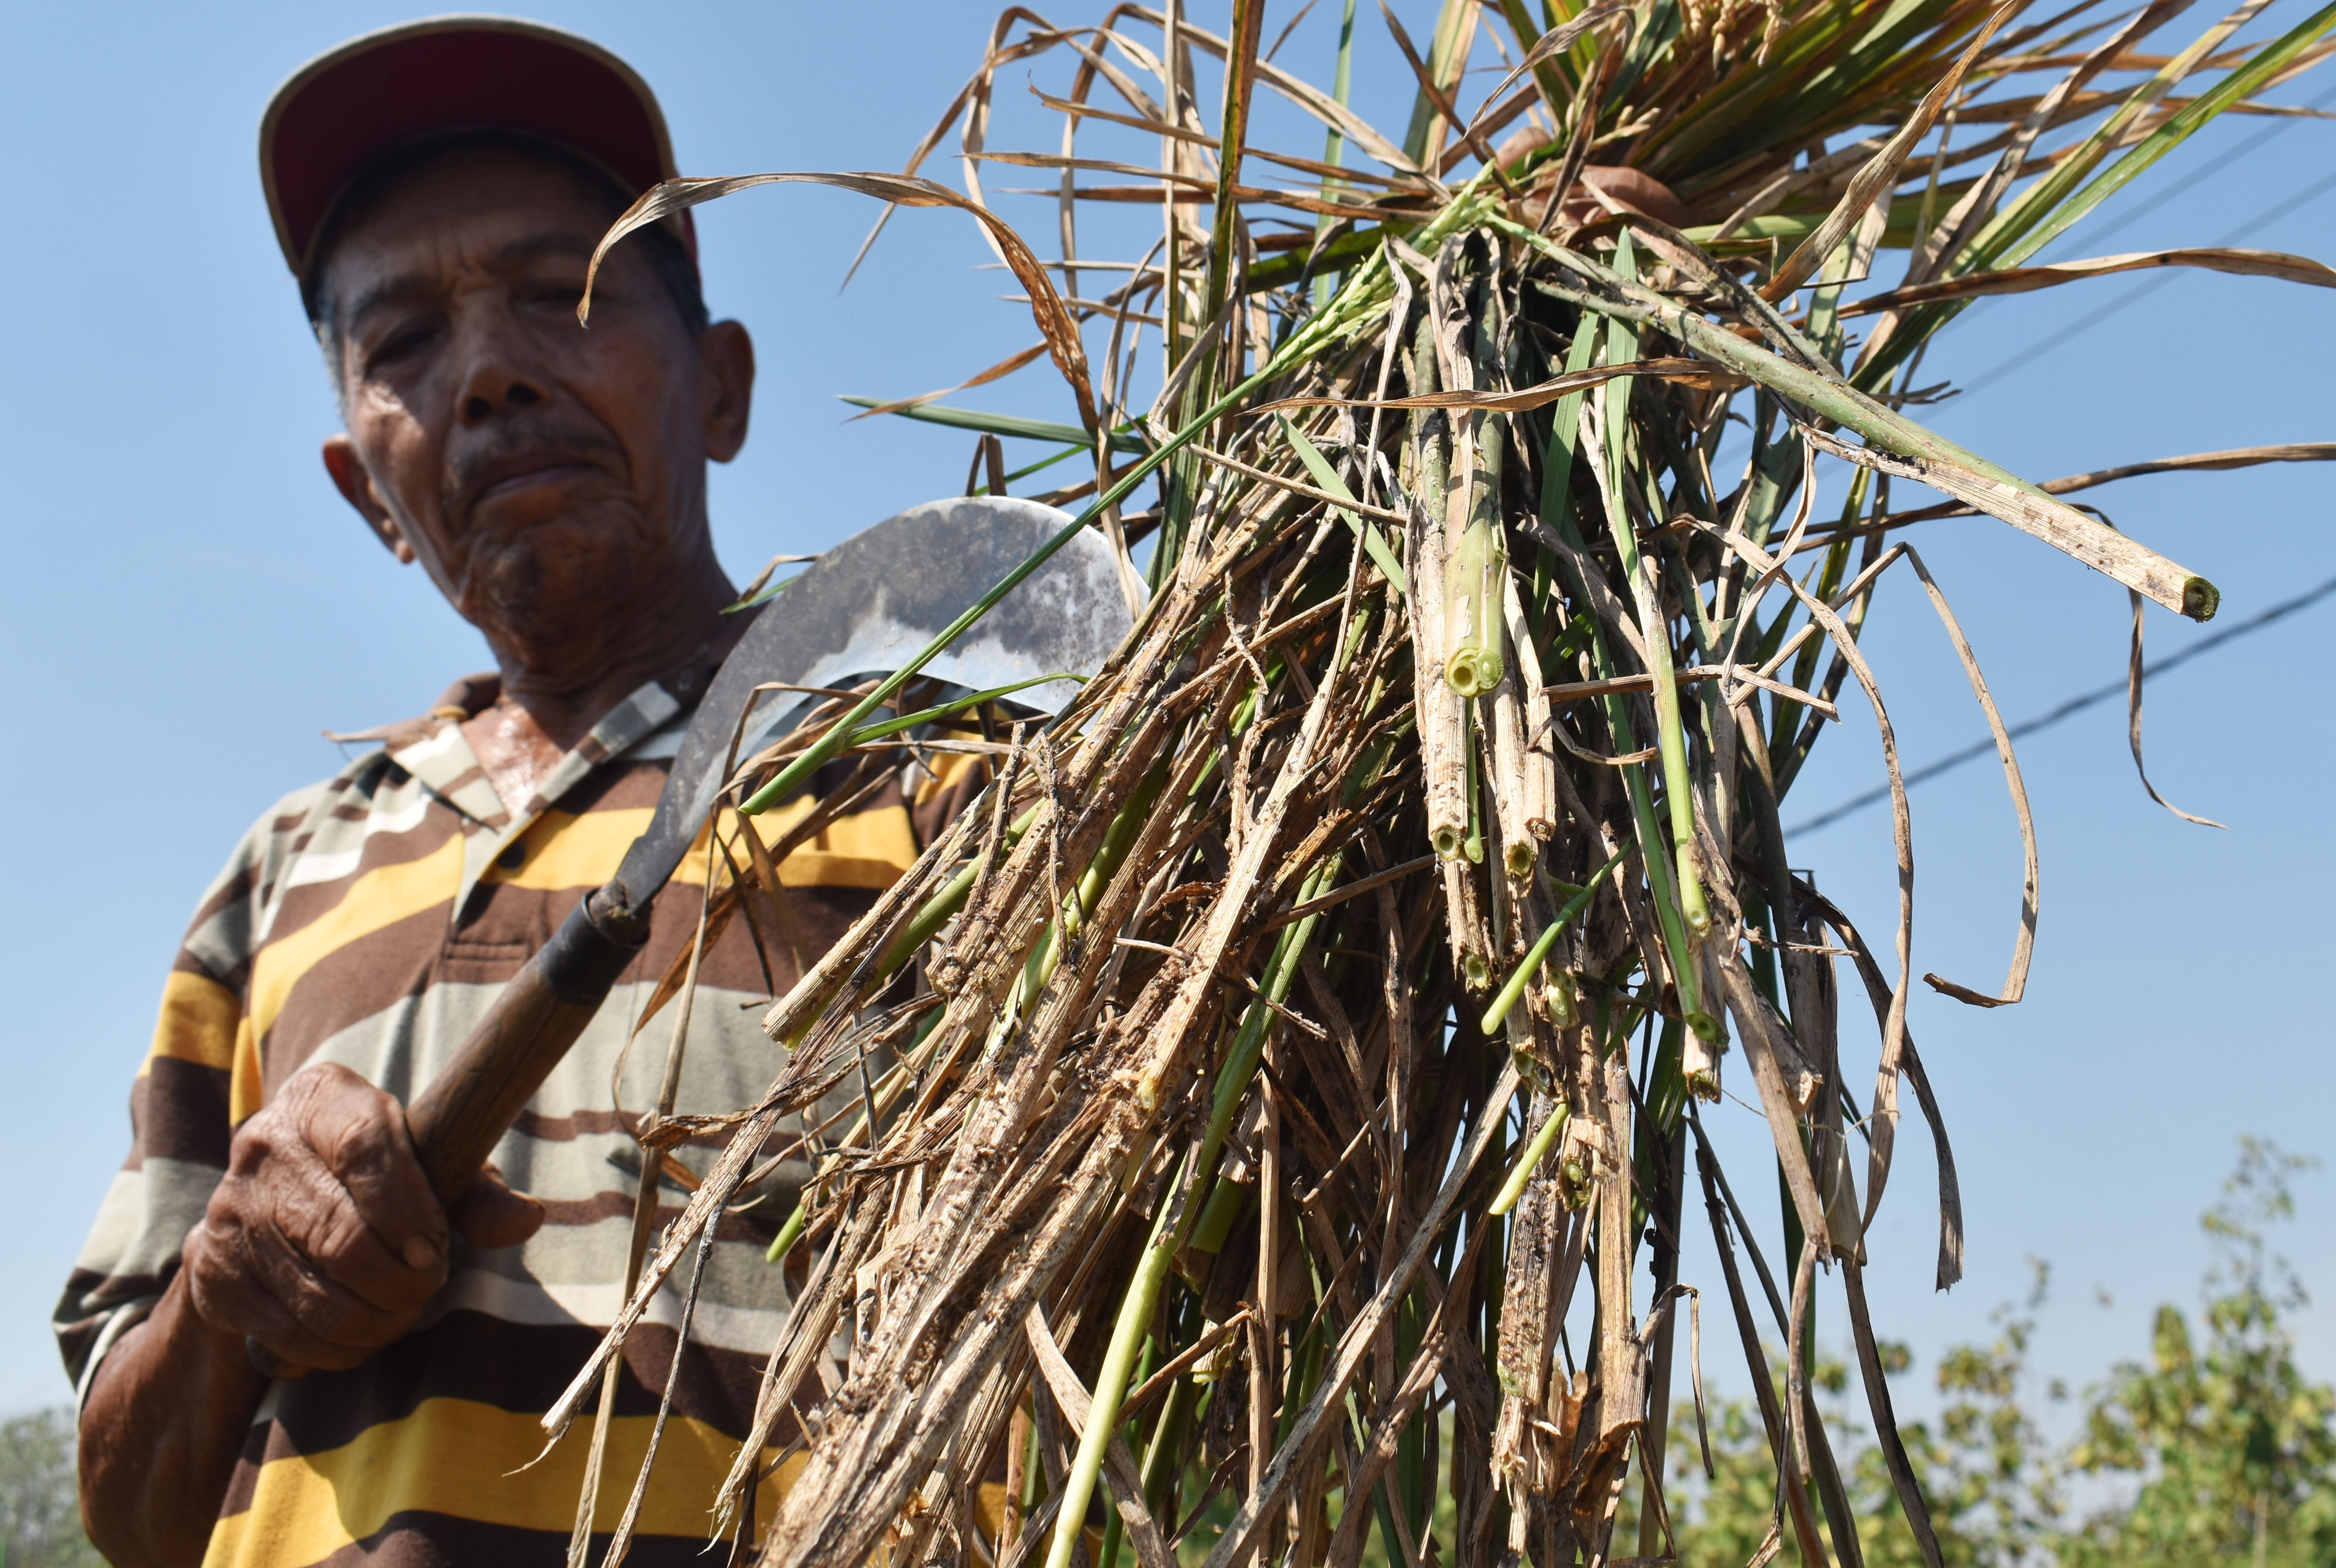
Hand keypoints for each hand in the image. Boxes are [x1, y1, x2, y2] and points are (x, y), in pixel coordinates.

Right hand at [182, 1062, 543, 1373]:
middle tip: (427, 1285)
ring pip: (317, 1294)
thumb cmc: (375, 1175)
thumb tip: (526, 1219)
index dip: (411, 1210)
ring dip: (376, 1320)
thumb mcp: (429, 1162)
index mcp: (323, 1099)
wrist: (270, 1199)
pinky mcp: (215, 1272)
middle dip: (401, 1279)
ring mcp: (231, 1211)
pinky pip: (288, 1332)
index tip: (436, 1247)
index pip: (368, 1148)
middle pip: (341, 1234)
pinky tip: (361, 1332)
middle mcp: (263, 1146)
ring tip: (401, 1310)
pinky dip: (338, 1347)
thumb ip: (480, 1190)